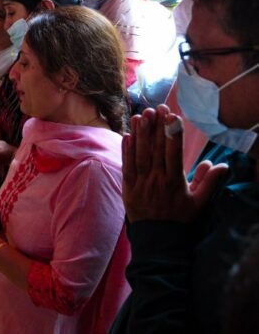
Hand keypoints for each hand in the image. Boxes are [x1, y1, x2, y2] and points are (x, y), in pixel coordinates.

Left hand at [122, 105, 227, 222]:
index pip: (173, 154)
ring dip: (140, 134)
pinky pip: (126, 165)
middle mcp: (157, 179)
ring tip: (142, 115)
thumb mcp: (198, 202)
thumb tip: (220, 165)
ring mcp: (141, 182)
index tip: (173, 117)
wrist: (158, 238)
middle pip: (155, 150)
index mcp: (175, 181)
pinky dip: (126, 150)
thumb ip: (209, 182)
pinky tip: (128, 134)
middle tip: (157, 108)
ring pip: (140, 154)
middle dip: (156, 127)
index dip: (172, 134)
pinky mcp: (128, 186)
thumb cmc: (179, 218)